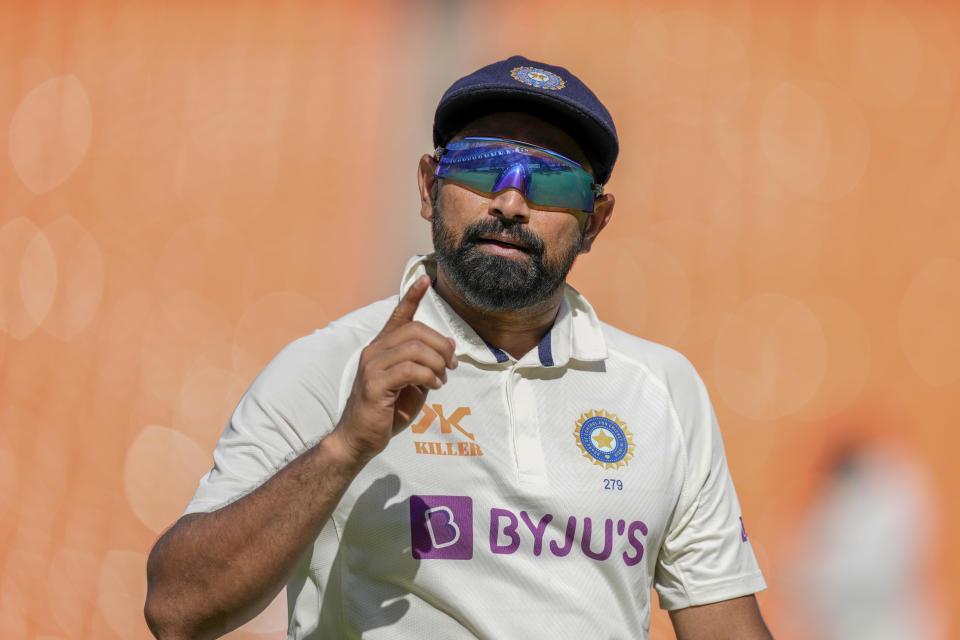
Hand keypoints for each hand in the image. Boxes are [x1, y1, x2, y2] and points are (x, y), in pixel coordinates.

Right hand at [333, 275, 456, 463]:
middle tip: (452, 365)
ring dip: (437, 363)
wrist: (359, 439)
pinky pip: (409, 370)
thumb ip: (425, 365)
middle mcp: (374, 351)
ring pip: (415, 349)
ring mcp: (372, 366)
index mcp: (382, 348)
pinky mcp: (374, 384)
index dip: (412, 296)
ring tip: (442, 379)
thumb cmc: (386, 412)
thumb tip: (448, 350)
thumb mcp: (411, 385)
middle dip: (441, 345)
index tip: (426, 277)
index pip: (398, 315)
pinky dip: (428, 376)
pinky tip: (434, 386)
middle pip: (415, 331)